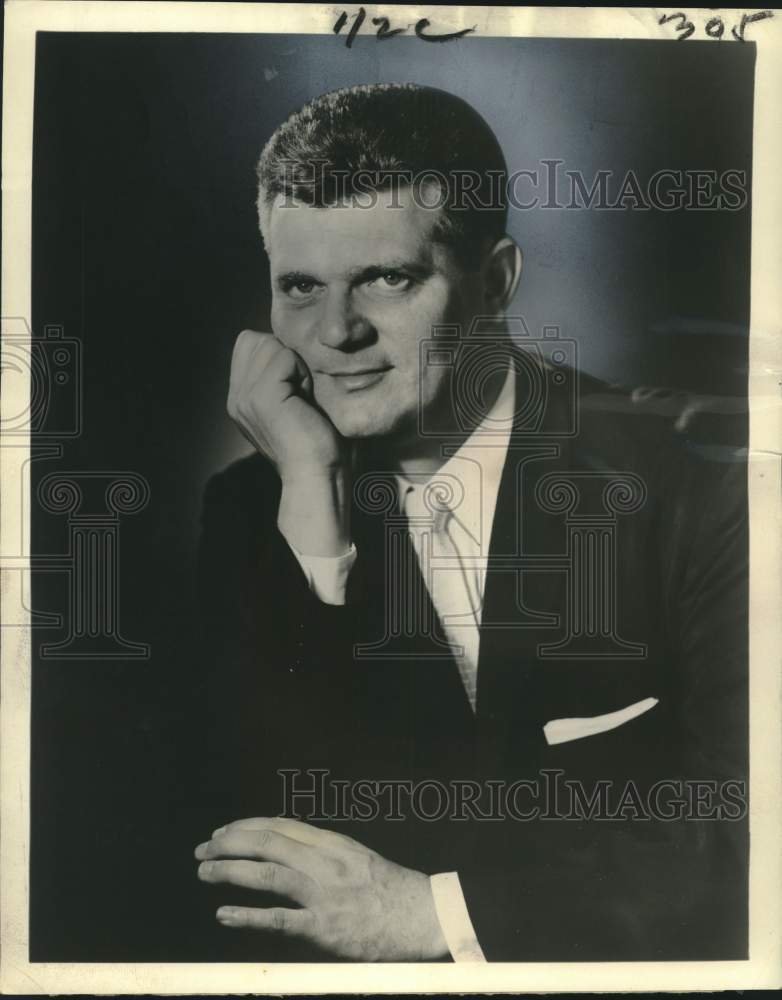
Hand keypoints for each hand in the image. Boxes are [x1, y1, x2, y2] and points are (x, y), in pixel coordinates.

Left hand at [194, 817, 448, 960]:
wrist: (424, 917)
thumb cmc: (391, 891)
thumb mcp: (357, 857)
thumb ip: (324, 853)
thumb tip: (287, 849)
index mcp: (334, 843)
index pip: (281, 825)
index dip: (247, 826)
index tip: (223, 831)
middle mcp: (326, 862)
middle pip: (269, 843)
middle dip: (230, 843)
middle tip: (203, 849)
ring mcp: (325, 894)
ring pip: (269, 873)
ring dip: (230, 870)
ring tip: (205, 871)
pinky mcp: (325, 927)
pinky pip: (280, 919)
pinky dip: (248, 916)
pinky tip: (224, 914)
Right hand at [227, 329, 344, 479]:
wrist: (320, 476)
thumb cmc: (321, 445)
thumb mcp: (295, 402)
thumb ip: (282, 375)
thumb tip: (292, 343)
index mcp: (241, 399)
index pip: (249, 342)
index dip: (279, 354)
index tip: (297, 390)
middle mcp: (236, 398)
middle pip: (258, 339)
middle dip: (287, 358)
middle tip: (302, 396)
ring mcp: (244, 397)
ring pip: (271, 344)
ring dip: (297, 366)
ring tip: (304, 400)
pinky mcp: (260, 397)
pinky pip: (284, 356)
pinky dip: (302, 373)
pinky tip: (306, 402)